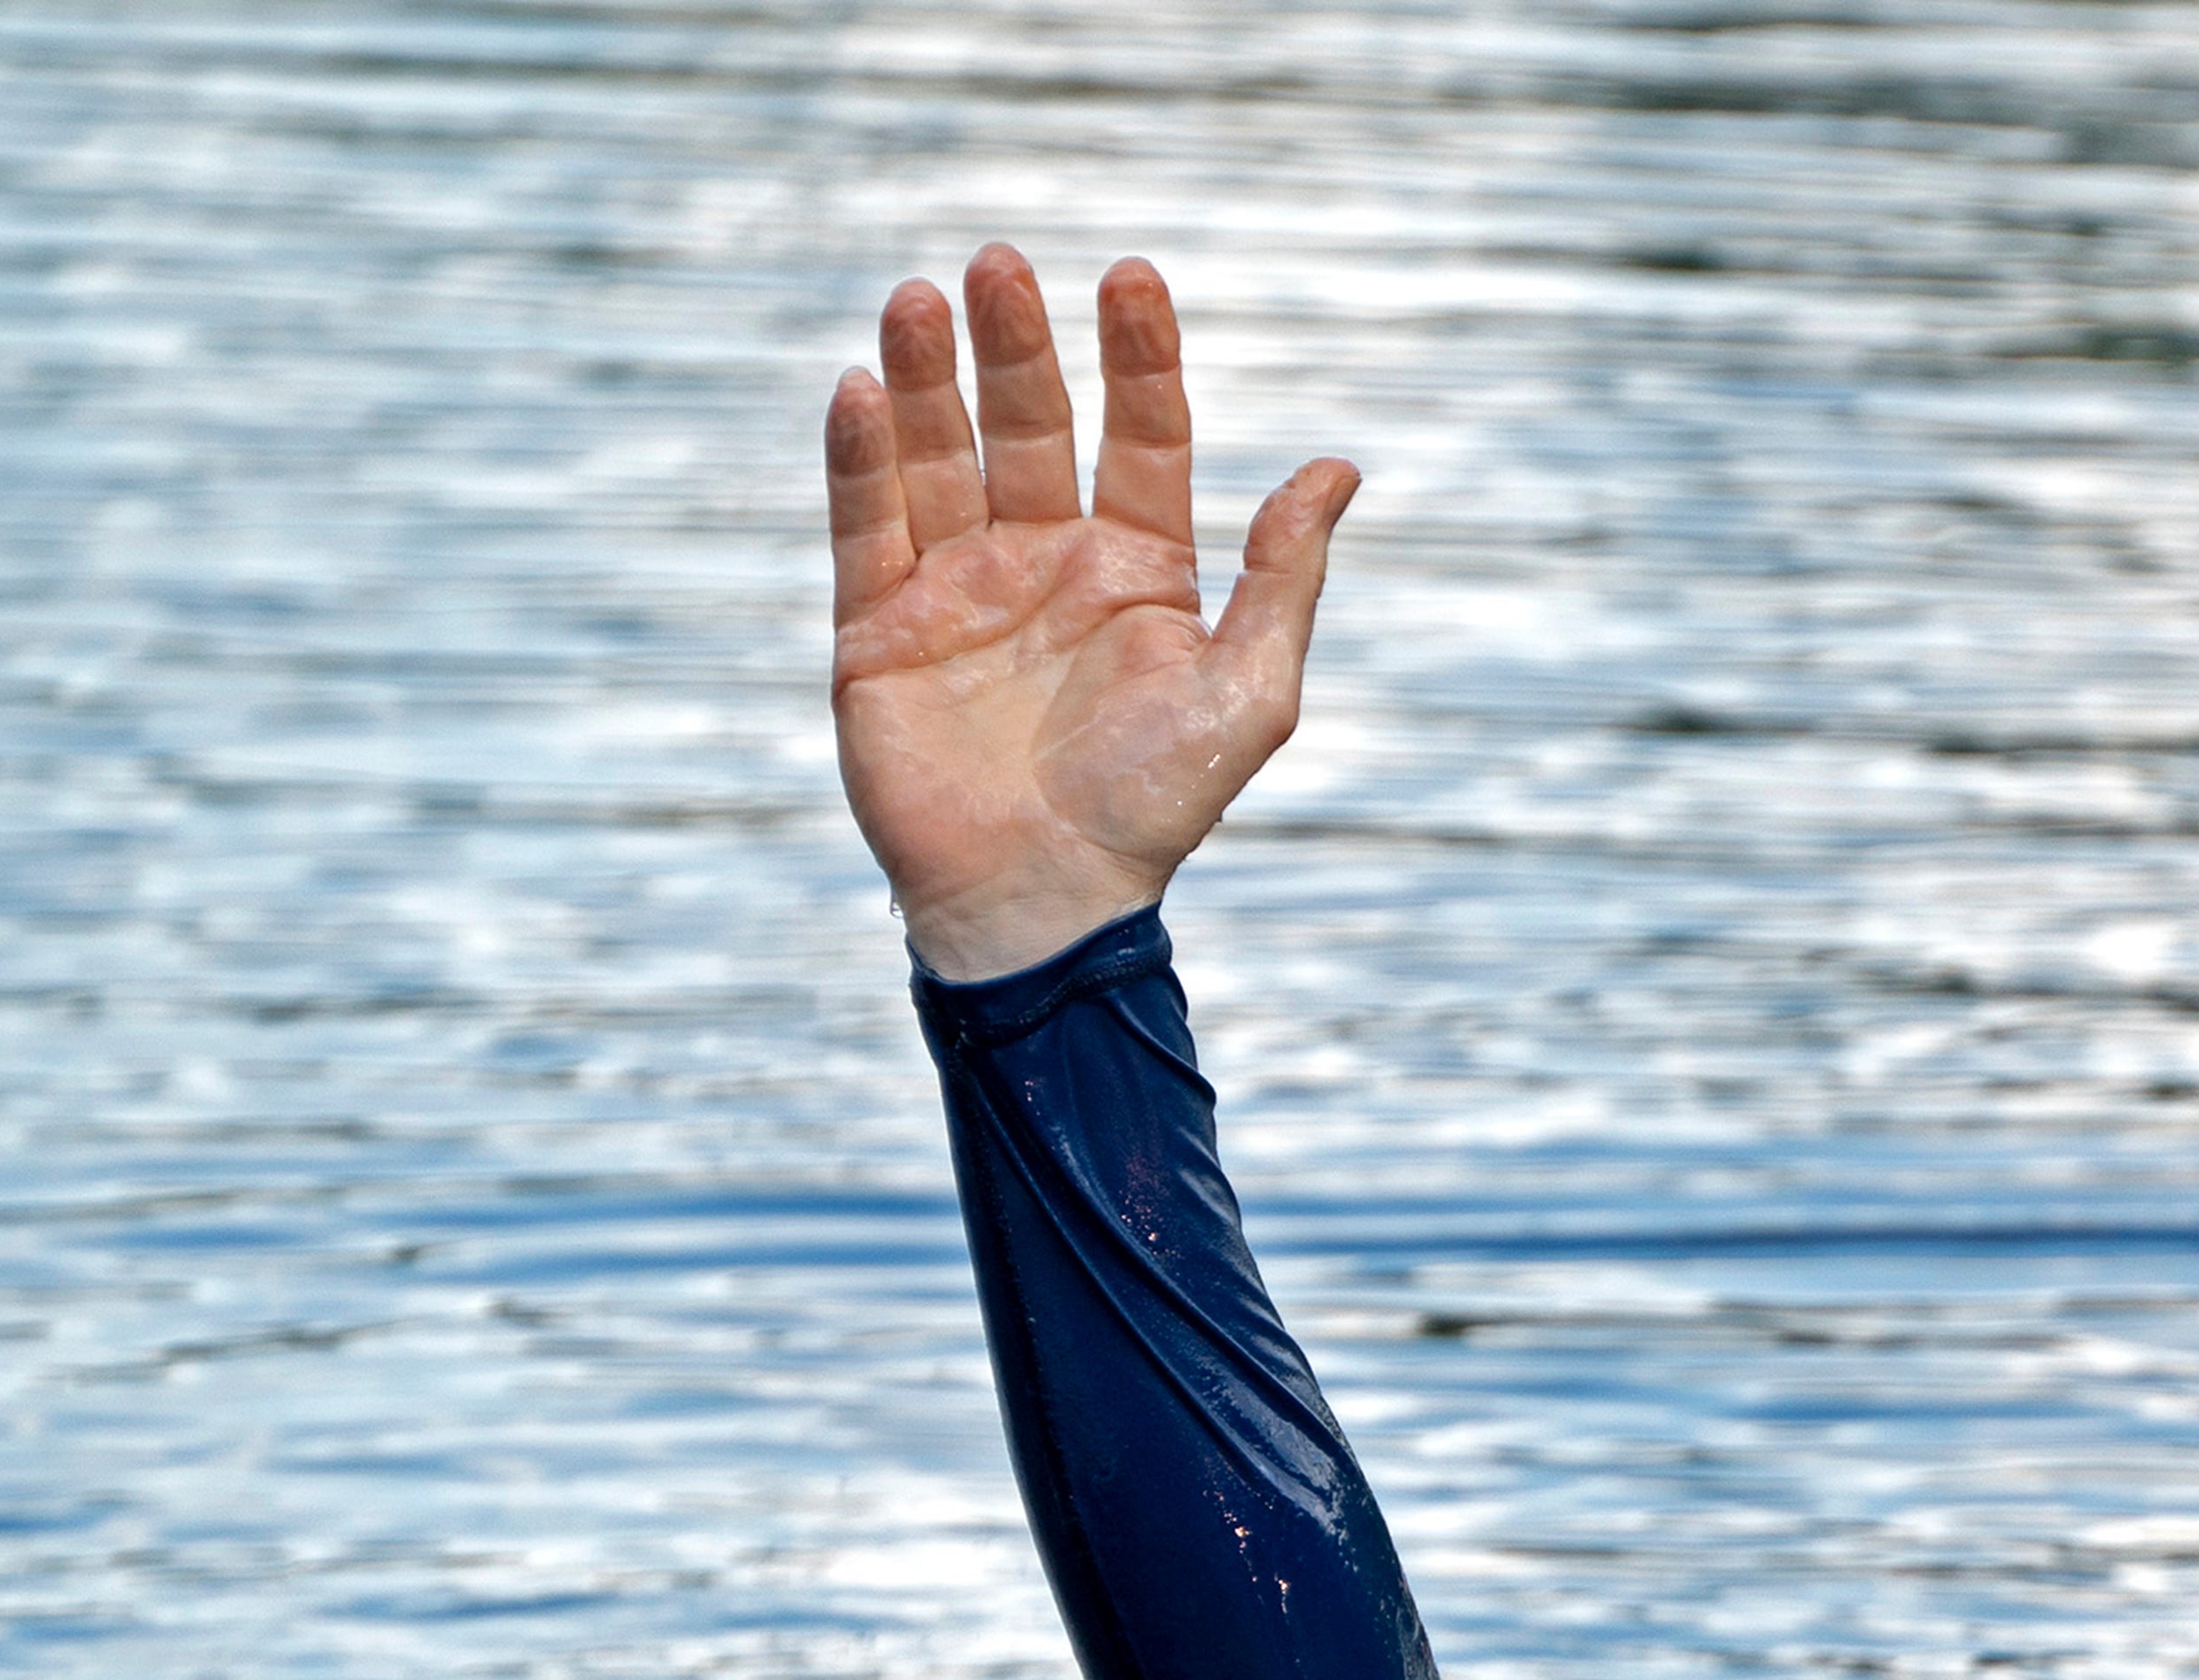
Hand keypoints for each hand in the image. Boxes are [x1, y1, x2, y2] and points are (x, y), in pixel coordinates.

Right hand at [826, 248, 1356, 979]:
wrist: (1046, 898)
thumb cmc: (1156, 807)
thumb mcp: (1249, 692)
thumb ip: (1285, 577)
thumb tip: (1338, 467)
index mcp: (1138, 568)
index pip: (1140, 436)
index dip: (1138, 358)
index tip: (1132, 277)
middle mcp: (1046, 561)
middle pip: (1028, 425)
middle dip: (1015, 345)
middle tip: (1000, 263)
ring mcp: (958, 586)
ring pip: (938, 454)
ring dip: (926, 375)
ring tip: (920, 297)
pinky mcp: (877, 625)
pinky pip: (864, 524)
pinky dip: (860, 459)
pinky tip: (861, 392)